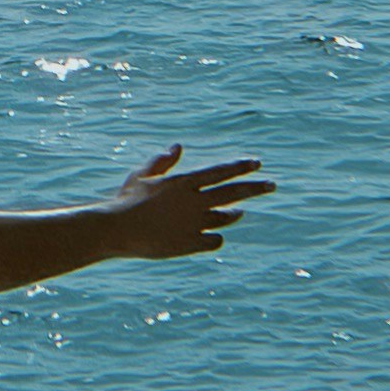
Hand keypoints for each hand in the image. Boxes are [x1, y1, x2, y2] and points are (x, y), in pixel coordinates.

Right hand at [106, 149, 271, 259]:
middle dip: (255, 187)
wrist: (117, 229)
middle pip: (233, 192)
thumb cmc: (127, 199)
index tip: (257, 163)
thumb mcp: (143, 175)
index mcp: (184, 182)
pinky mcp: (190, 244)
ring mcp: (194, 223)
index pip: (221, 171)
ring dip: (234, 213)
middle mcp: (194, 201)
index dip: (241, 166)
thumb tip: (179, 147)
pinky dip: (215, 236)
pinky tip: (214, 235)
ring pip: (225, 217)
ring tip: (240, 211)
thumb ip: (163, 161)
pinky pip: (214, 240)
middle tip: (272, 185)